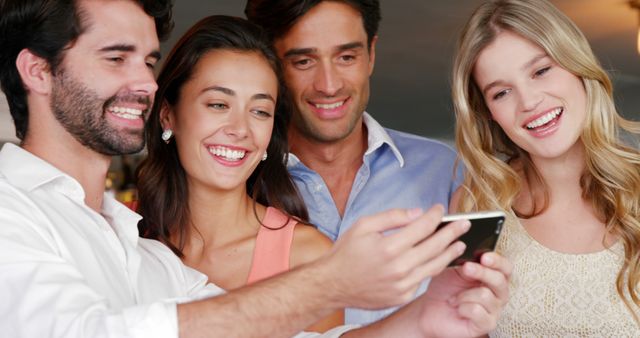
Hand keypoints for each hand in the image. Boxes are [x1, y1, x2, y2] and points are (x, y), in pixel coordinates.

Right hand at [317, 205, 470, 309]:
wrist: (332, 284)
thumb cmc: (346, 253)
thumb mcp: (363, 225)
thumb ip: (392, 217)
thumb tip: (417, 212)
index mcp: (389, 246)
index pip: (422, 227)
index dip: (435, 216)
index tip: (441, 209)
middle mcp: (399, 267)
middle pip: (435, 246)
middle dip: (452, 232)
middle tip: (464, 224)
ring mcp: (402, 284)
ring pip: (435, 265)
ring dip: (450, 253)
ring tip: (460, 244)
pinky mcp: (402, 296)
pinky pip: (423, 279)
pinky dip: (433, 267)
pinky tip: (439, 259)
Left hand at [417, 252, 511, 336]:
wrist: (428, 309)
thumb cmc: (444, 289)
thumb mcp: (455, 271)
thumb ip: (470, 264)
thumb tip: (480, 256)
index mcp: (492, 278)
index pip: (506, 268)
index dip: (497, 261)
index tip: (483, 256)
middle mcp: (498, 295)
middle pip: (500, 281)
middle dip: (482, 272)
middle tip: (466, 268)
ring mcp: (494, 311)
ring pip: (485, 295)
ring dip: (464, 295)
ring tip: (453, 298)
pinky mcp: (486, 325)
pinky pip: (477, 311)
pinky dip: (462, 307)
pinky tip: (456, 308)